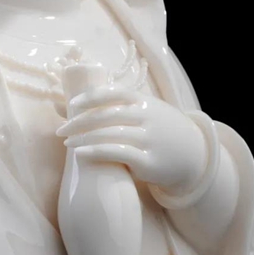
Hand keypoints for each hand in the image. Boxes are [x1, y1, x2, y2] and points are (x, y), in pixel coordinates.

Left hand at [55, 84, 207, 193]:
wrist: (192, 156)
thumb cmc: (159, 132)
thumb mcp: (147, 112)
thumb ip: (121, 107)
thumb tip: (80, 103)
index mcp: (144, 102)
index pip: (114, 93)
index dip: (90, 98)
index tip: (72, 105)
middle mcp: (146, 118)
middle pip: (106, 115)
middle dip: (79, 122)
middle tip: (61, 129)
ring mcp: (149, 139)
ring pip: (110, 134)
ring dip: (84, 137)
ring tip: (67, 143)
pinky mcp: (149, 161)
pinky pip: (118, 153)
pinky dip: (96, 151)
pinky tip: (81, 153)